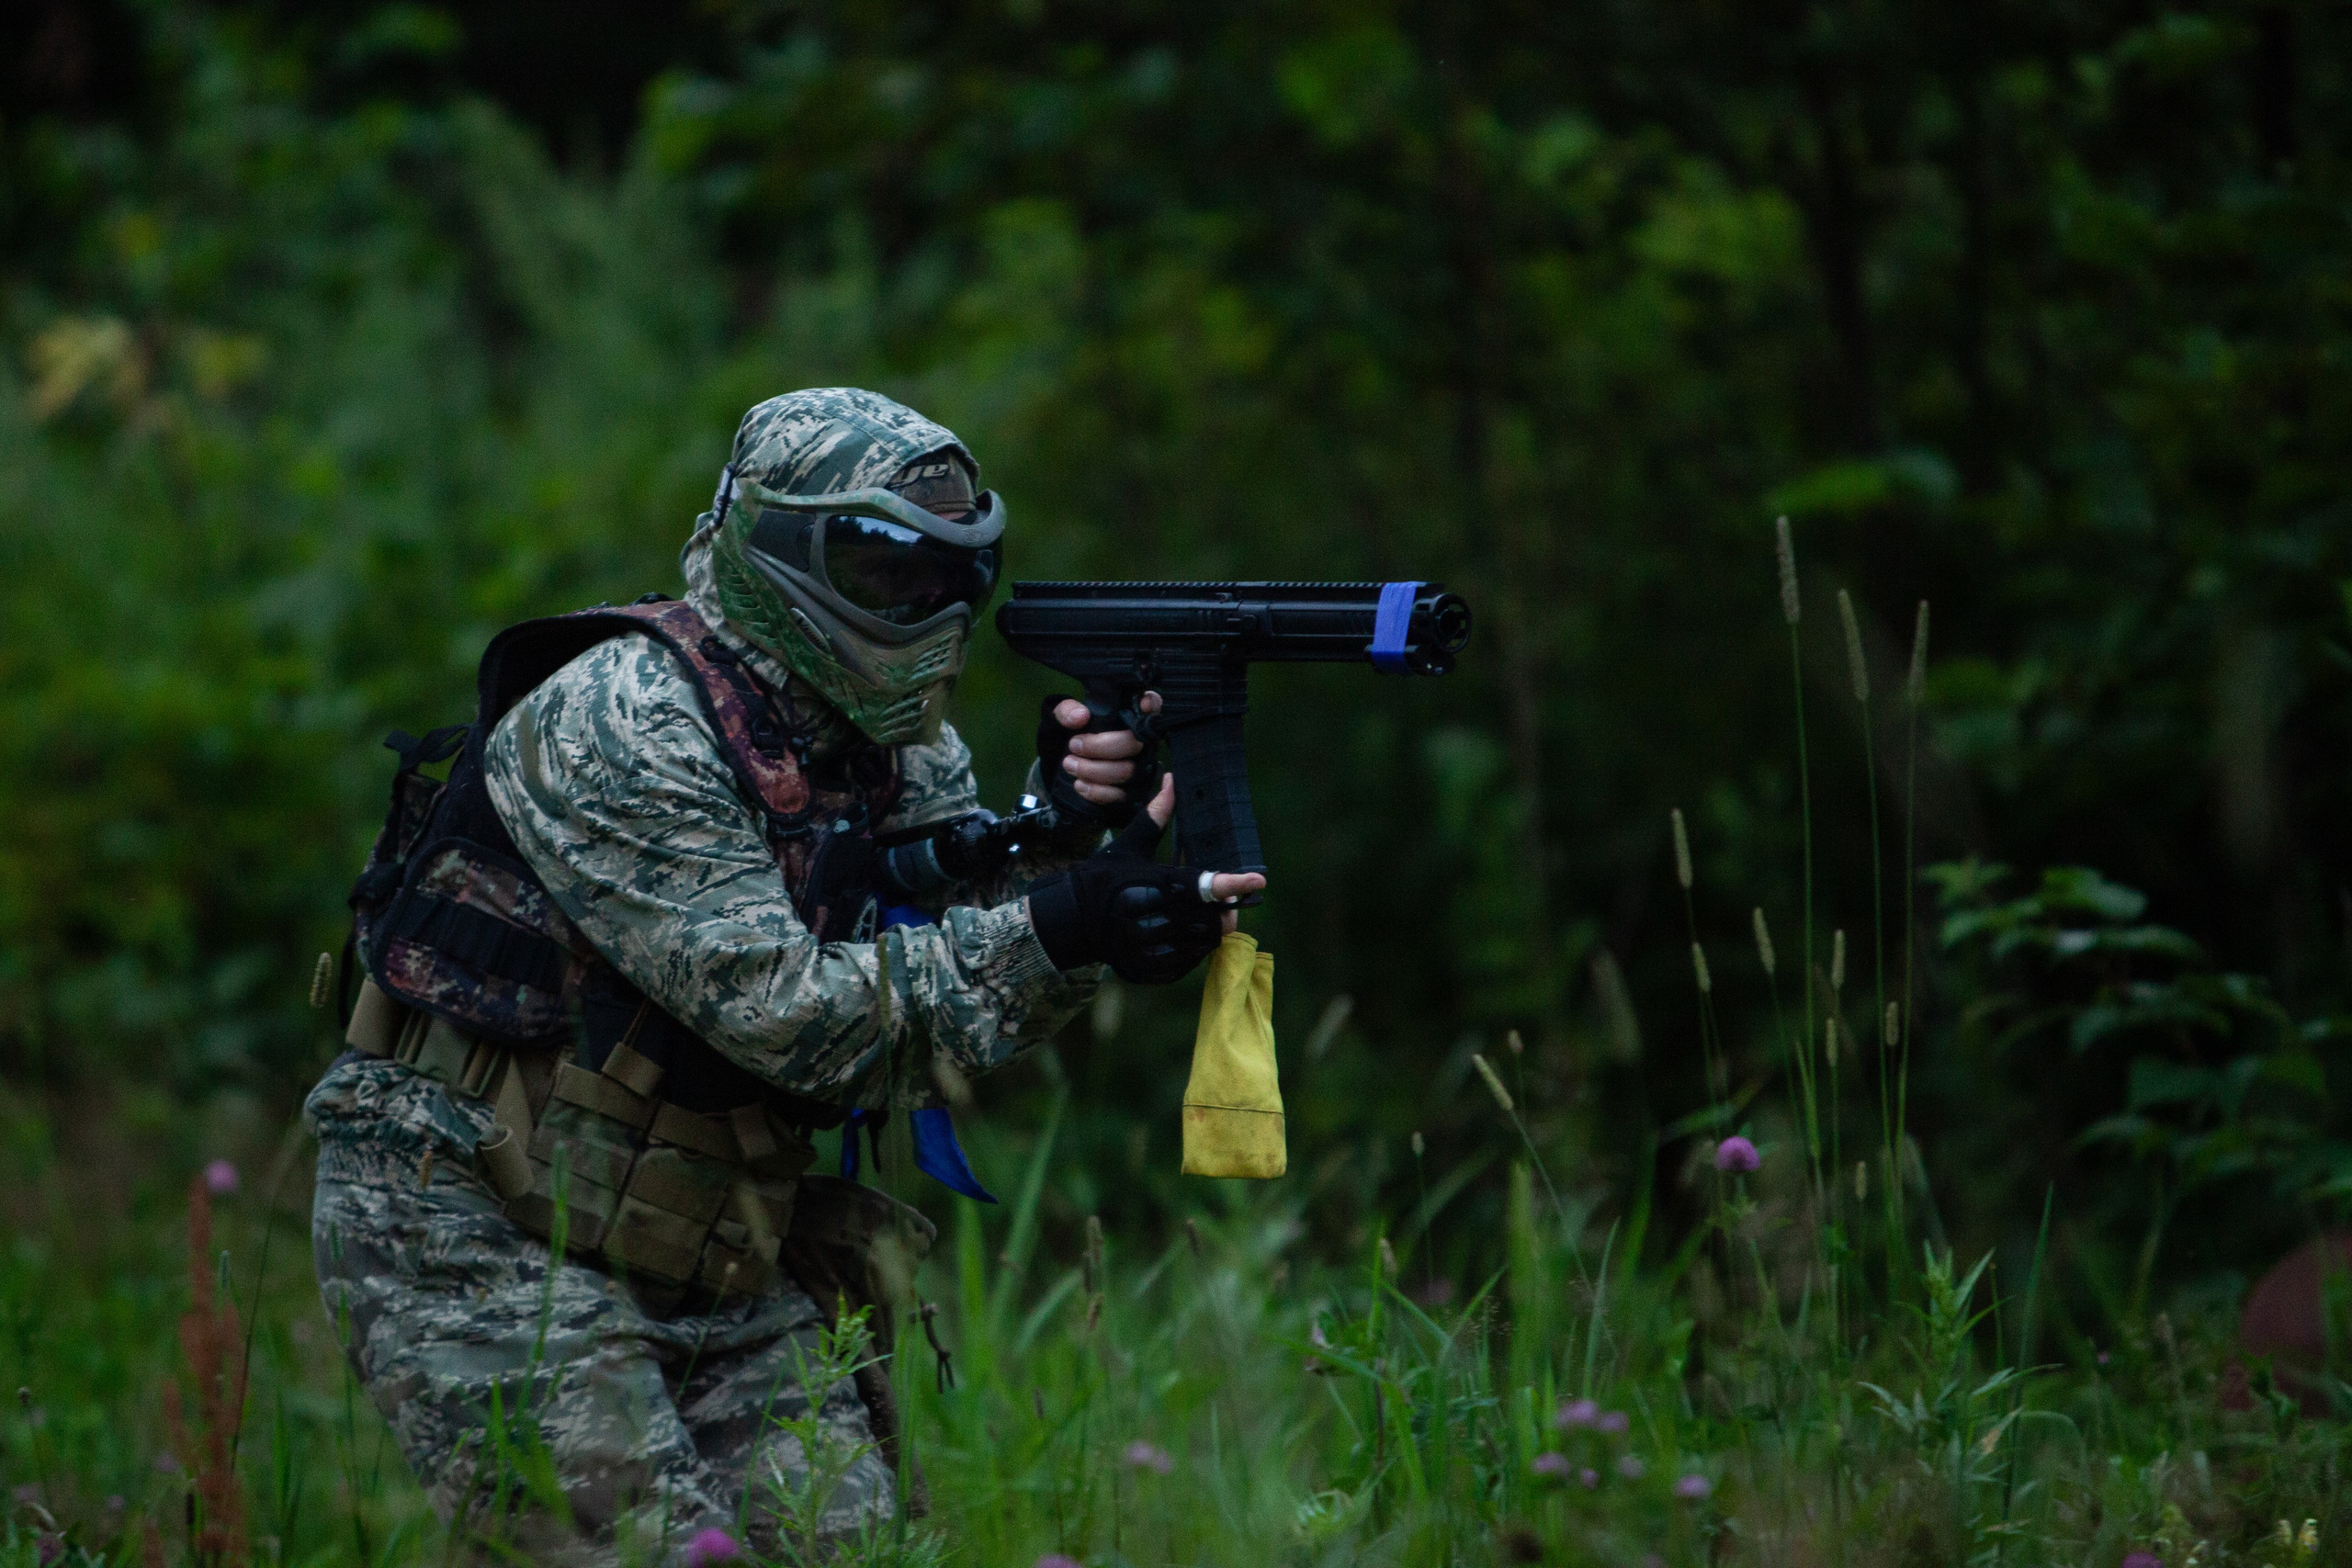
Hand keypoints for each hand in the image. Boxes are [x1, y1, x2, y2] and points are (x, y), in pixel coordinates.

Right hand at [1024, 774, 1270, 979]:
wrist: (1071, 921)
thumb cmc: (1103, 879)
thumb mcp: (1127, 847)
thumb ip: (1155, 817)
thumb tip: (1172, 780)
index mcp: (1147, 885)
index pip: (1197, 886)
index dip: (1229, 884)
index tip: (1257, 880)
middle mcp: (1146, 920)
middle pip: (1208, 919)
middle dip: (1223, 910)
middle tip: (1228, 900)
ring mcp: (1145, 950)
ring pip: (1202, 943)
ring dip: (1211, 929)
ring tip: (1204, 916)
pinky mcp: (1147, 970)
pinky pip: (1188, 963)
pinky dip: (1194, 948)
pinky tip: (1184, 934)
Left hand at [1051, 691, 1159, 805]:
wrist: (1056, 772)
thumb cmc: (1065, 738)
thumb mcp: (1058, 720)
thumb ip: (1065, 711)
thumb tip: (1080, 716)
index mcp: (1126, 718)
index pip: (1151, 706)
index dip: (1152, 705)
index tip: (1142, 703)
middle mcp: (1138, 743)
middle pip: (1133, 744)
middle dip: (1099, 747)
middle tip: (1073, 746)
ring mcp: (1137, 769)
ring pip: (1126, 771)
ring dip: (1092, 770)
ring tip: (1069, 765)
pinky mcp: (1129, 793)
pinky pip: (1119, 795)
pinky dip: (1095, 791)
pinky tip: (1079, 784)